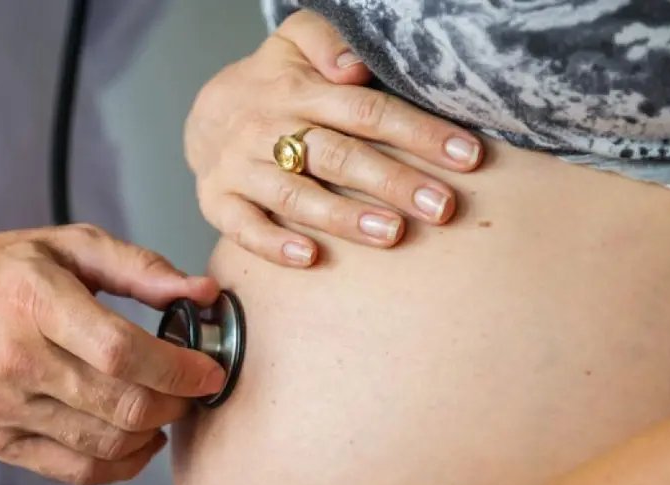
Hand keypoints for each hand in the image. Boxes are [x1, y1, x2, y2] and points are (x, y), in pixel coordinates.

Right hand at [0, 224, 224, 484]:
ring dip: (153, 433)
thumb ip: (139, 267)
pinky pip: (75, 470)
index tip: (209, 370)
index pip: (121, 351)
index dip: (178, 369)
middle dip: (176, 404)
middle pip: (120, 404)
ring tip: (167, 410)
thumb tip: (203, 293)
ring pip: (105, 443)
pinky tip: (138, 441)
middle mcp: (15, 359)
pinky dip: (120, 464)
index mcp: (34, 300)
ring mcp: (2, 408)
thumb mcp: (66, 246)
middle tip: (193, 390)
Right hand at [186, 9, 483, 265]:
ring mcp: (241, 169)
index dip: (417, 133)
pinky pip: (243, 227)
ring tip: (392, 234)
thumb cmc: (271, 83)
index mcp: (297, 90)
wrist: (203, 115)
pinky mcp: (218, 202)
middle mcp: (268, 129)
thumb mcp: (295, 42)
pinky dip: (273, 244)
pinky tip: (310, 258)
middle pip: (338, 155)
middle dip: (393, 181)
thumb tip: (355, 67)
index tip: (466, 156)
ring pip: (296, 194)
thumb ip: (327, 40)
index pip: (365, 110)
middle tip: (440, 207)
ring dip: (345, 216)